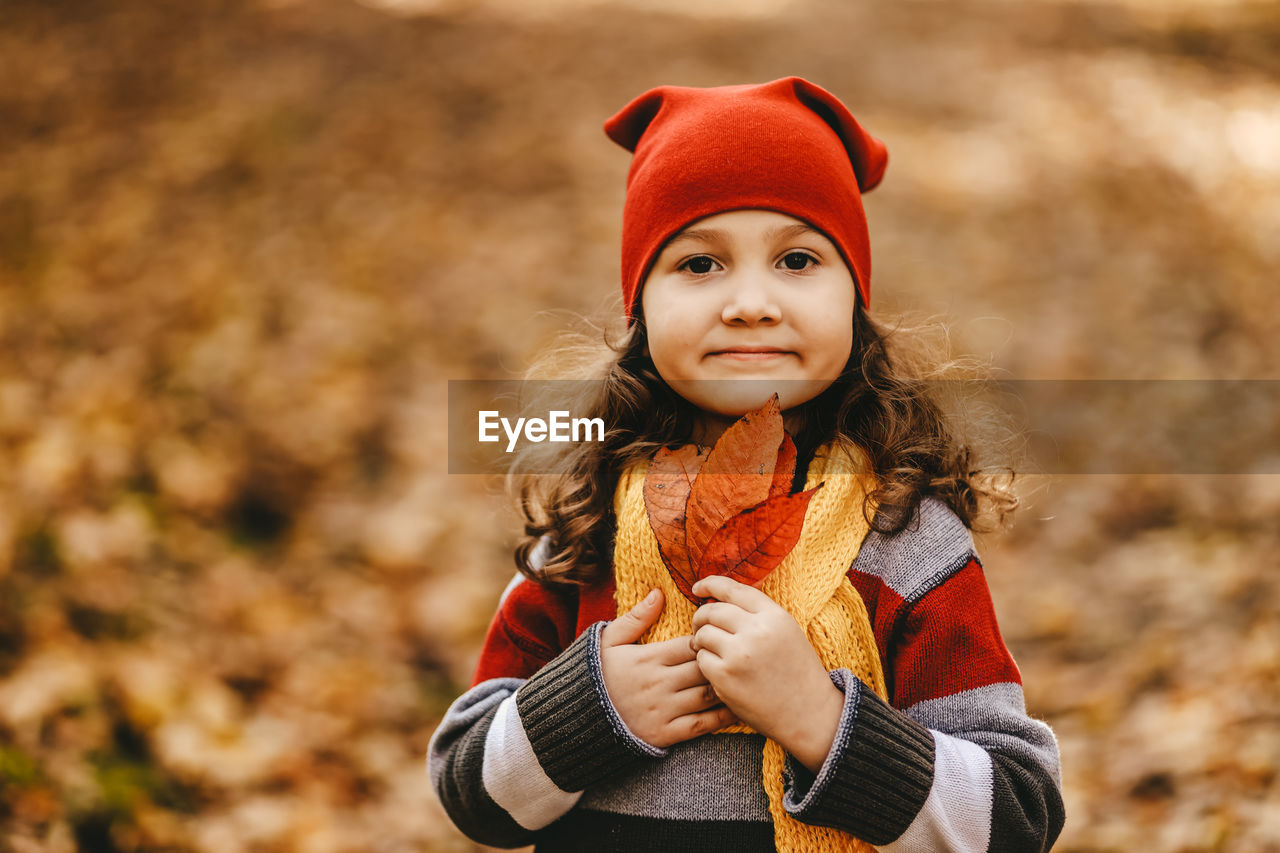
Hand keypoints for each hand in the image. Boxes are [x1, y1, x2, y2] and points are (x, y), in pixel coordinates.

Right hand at [599, 588, 737, 747]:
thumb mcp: (610, 641)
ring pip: (707, 694)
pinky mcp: (666, 733)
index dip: (707, 639)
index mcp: (648, 658)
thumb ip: (636, 617)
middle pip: (703, 667)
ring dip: (727, 684)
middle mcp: (659, 684)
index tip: (716, 636)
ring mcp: (663, 710)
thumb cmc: (598, 675)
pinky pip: (703, 724)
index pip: (689, 644)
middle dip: (722, 659)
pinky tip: (736, 706)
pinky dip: (723, 716)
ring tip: (744, 676)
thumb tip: (659, 593)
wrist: (579, 719)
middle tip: (736, 654)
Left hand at [689, 575, 844, 773]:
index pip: (732, 589)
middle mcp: (757, 630)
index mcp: (774, 615)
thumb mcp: (786, 632)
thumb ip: (758, 614)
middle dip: (701, 617)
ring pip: (703, 633)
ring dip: (700, 641)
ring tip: (710, 650)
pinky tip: (718, 670)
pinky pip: (701, 659)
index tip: (697, 588)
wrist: (808, 714)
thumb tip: (717, 600)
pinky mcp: (725, 676)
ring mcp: (739, 653)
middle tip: (700, 628)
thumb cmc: (796, 672)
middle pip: (712, 611)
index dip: (710, 584)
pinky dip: (705, 662)